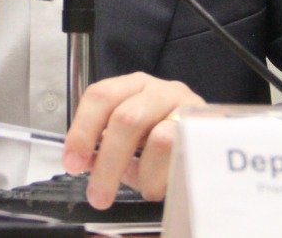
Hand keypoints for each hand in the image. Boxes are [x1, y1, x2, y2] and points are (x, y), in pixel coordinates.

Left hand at [61, 72, 205, 209]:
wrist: (207, 137)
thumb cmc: (162, 137)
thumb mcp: (129, 139)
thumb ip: (105, 147)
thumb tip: (85, 162)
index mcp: (132, 85)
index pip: (101, 95)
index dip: (83, 129)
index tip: (73, 163)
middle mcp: (160, 89)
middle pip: (126, 118)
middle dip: (108, 162)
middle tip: (99, 194)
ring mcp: (187, 106)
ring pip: (160, 139)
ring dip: (145, 174)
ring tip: (144, 190)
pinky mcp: (208, 129)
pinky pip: (185, 156)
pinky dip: (169, 176)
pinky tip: (165, 183)